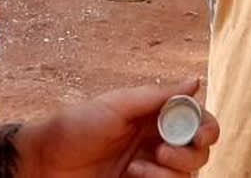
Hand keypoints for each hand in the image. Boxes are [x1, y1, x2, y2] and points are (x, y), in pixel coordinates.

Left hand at [22, 80, 217, 177]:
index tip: (200, 133)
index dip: (206, 127)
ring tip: (136, 167)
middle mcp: (157, 144)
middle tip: (161, 150)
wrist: (43, 163)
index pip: (197, 121)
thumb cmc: (75, 127)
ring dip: (169, 172)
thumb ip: (157, 96)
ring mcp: (149, 171)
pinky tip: (134, 176)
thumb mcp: (117, 105)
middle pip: (199, 152)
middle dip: (188, 153)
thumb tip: (196, 81)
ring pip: (187, 175)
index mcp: (155, 118)